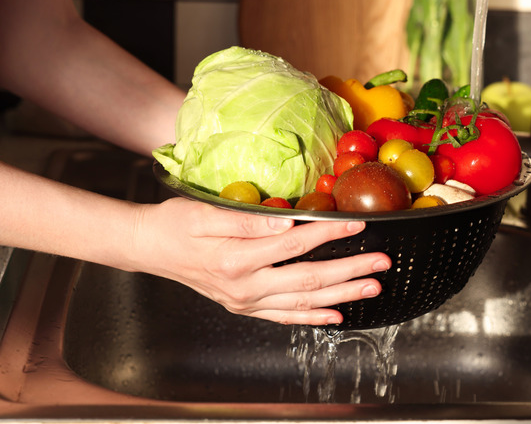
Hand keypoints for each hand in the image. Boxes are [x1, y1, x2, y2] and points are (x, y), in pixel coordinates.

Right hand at [128, 197, 387, 325]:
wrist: (149, 248)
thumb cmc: (175, 224)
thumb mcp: (205, 213)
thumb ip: (249, 221)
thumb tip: (289, 223)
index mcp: (236, 259)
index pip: (295, 245)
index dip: (330, 235)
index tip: (358, 227)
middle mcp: (244, 287)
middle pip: (309, 280)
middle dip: (350, 271)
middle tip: (381, 264)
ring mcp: (245, 301)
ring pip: (303, 302)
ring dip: (341, 295)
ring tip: (371, 288)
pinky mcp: (244, 307)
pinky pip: (284, 316)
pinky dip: (312, 317)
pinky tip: (335, 315)